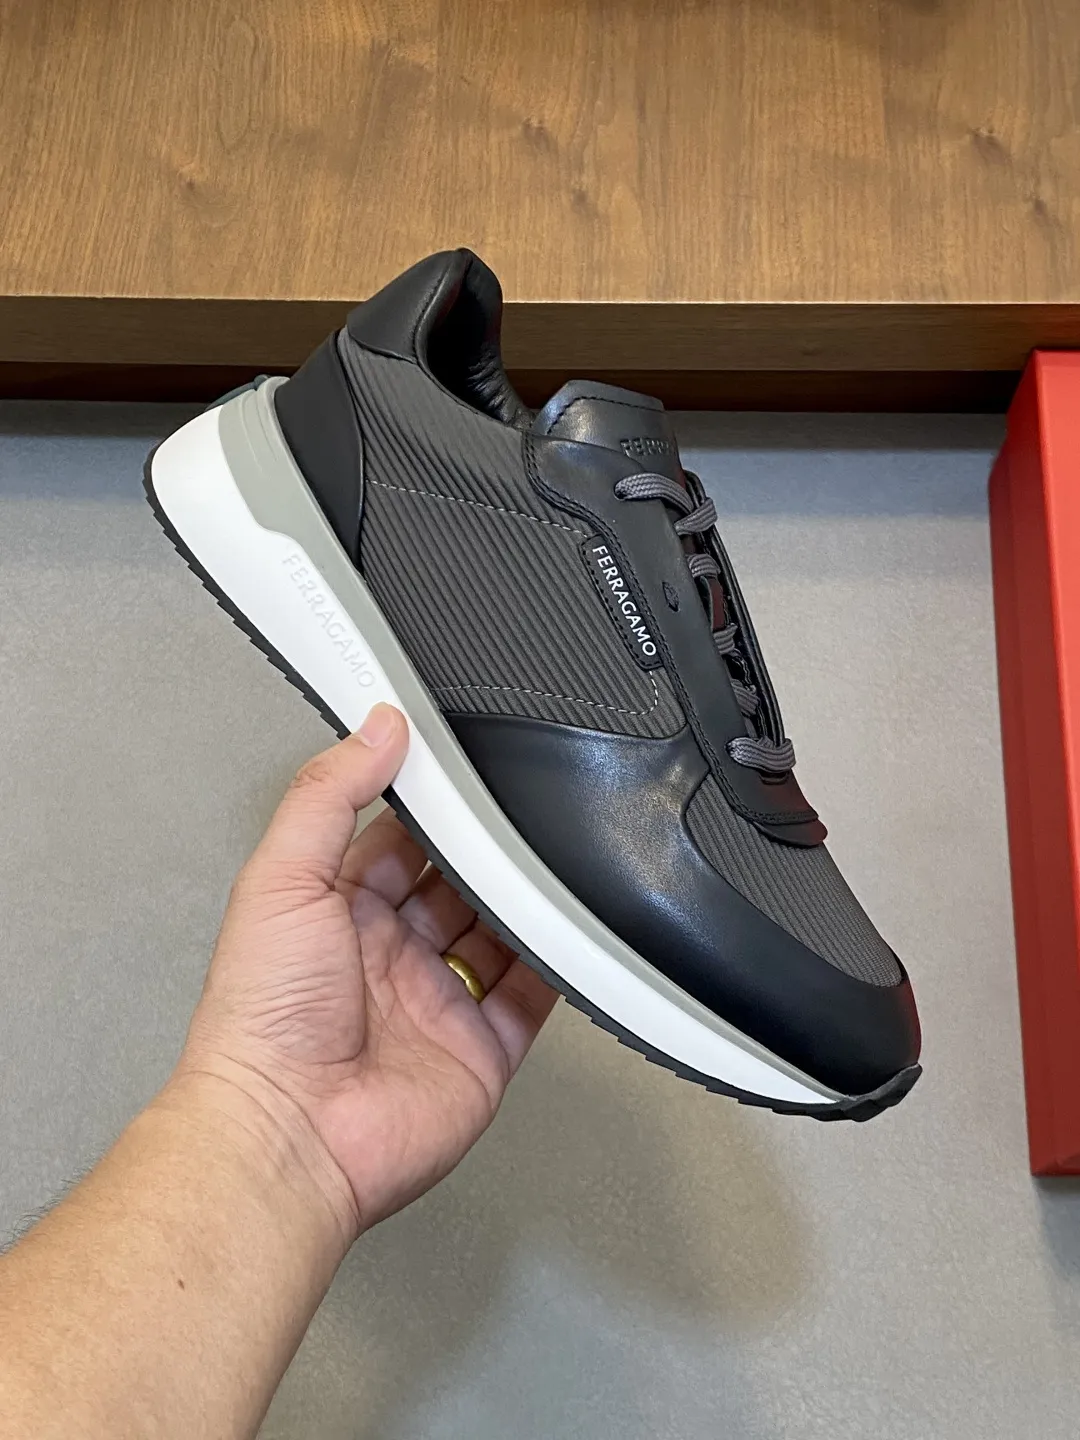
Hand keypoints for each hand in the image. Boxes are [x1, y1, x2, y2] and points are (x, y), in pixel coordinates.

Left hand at [175, 704, 558, 1239]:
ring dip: (522, 902)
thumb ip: (328, 797)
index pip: (398, 841)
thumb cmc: (262, 1021)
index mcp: (336, 914)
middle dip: (485, 853)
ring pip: (499, 935)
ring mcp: (437, 1005)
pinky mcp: (480, 1052)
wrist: (291, 1135)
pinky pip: (532, 999)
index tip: (464, 770)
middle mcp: (388, 958)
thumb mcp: (281, 879)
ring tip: (548, 864)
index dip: (432, 808)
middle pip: (456, 885)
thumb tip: (374, 730)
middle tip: (516, 816)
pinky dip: (556, 967)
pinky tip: (568, 935)